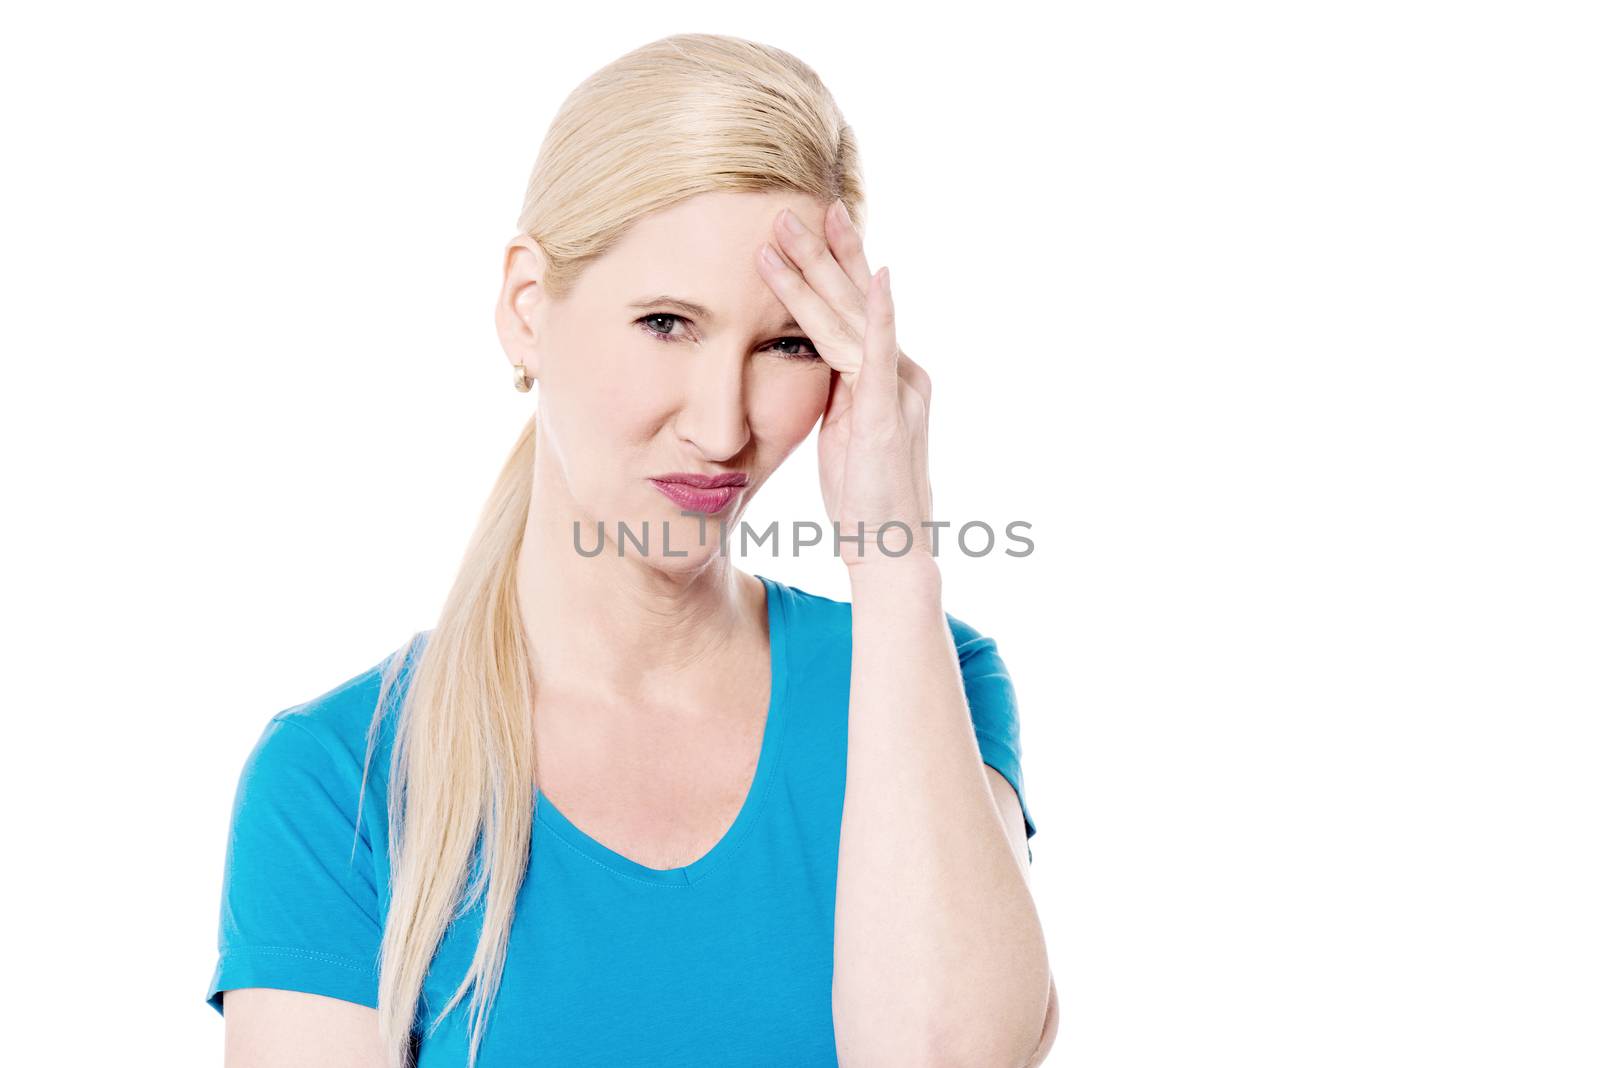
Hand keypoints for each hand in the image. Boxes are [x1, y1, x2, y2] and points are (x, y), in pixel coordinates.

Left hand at [756, 200, 933, 569]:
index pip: (848, 311)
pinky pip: (882, 354)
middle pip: (851, 300)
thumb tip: (807, 358)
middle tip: (791, 205)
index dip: (826, 268)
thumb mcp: (839, 432)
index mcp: (884, 376)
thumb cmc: (861, 498)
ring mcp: (896, 390)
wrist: (887, 549)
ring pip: (851, 318)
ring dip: (818, 272)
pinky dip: (881, 314)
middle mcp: (898, 372)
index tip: (803, 227)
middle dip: (821, 252)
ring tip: (786, 230)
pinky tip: (879, 276)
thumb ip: (834, 391)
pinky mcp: (889, 414)